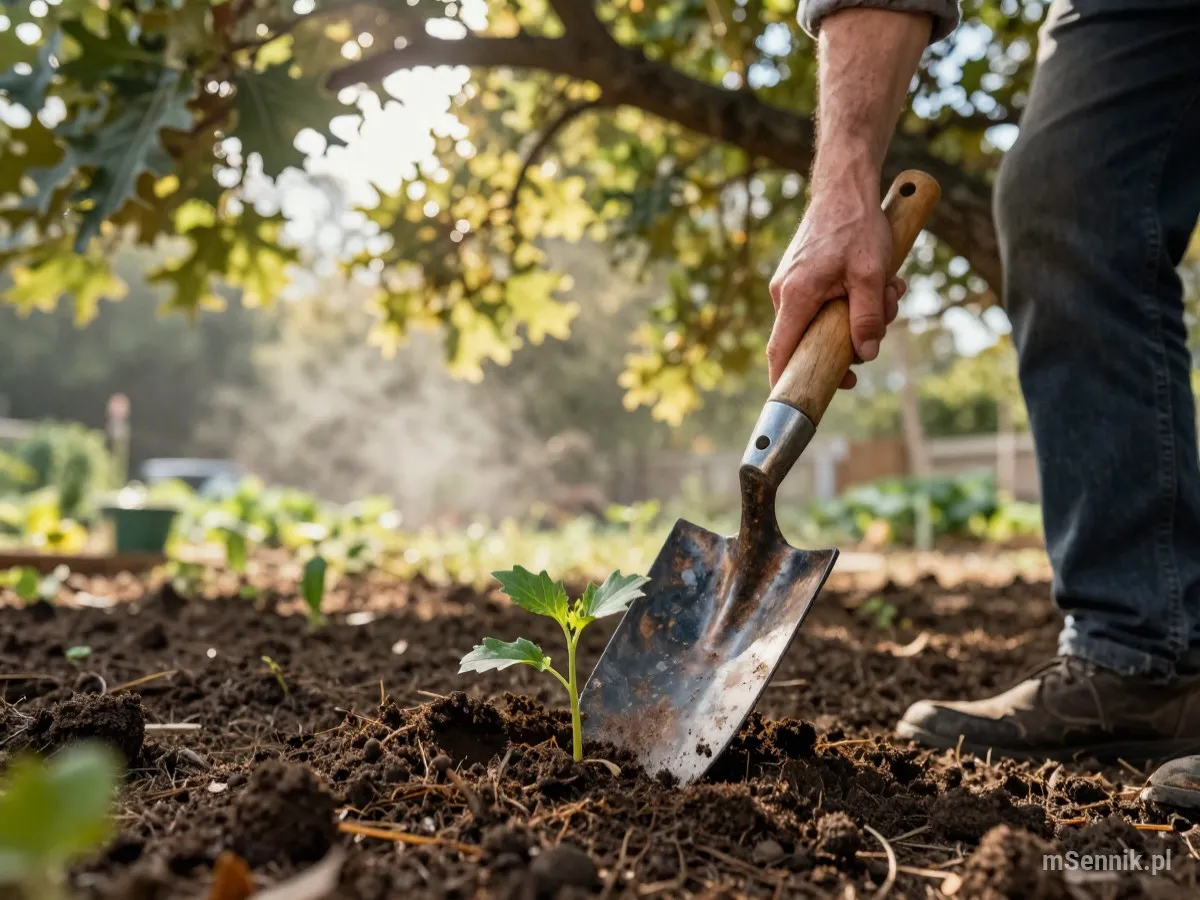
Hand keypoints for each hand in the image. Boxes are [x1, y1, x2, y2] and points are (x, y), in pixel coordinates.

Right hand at [767, 184, 905, 388]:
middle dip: (849, 340)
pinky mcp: (802, 276)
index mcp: (796, 295)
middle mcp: (786, 293)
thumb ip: (868, 317)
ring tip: (891, 289)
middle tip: (883, 323)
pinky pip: (825, 302)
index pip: (781, 351)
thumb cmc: (856, 224)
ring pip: (823, 320)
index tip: (794, 400)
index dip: (784, 380)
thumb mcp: (871, 274)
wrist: (845, 185)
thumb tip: (866, 354)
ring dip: (859, 314)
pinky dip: (852, 299)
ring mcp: (792, 284)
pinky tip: (881, 280)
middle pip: (809, 338)